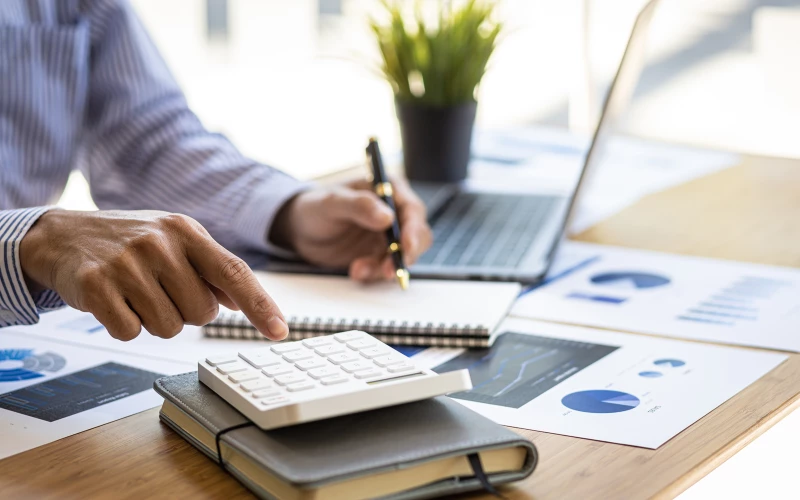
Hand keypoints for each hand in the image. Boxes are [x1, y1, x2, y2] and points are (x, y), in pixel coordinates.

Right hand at [20, 210, 287, 340]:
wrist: (63, 235)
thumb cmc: (129, 241)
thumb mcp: (174, 241)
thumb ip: (211, 270)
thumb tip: (242, 302)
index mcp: (186, 231)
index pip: (234, 272)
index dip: (260, 306)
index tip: (280, 331)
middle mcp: (159, 243)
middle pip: (201, 313)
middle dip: (185, 313)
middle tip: (160, 291)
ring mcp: (126, 263)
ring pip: (168, 328)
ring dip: (154, 321)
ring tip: (135, 294)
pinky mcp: (95, 285)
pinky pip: (130, 332)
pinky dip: (124, 325)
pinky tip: (113, 301)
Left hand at [270, 178, 432, 280]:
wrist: (299, 230)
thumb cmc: (315, 207)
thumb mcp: (332, 203)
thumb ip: (359, 206)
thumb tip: (387, 217)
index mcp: (388, 189)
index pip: (412, 209)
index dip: (413, 229)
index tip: (406, 246)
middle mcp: (394, 211)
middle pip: (416, 235)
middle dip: (405, 254)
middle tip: (389, 270)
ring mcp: (388, 235)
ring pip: (404, 255)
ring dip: (385, 267)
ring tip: (358, 270)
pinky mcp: (379, 254)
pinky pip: (386, 267)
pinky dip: (374, 273)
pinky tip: (356, 271)